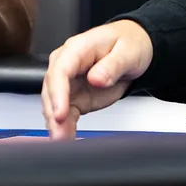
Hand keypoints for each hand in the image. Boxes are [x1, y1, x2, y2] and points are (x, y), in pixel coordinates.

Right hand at [41, 20, 153, 140]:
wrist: (134, 48)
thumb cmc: (129, 44)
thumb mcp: (128, 51)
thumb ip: (113, 65)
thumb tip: (96, 78)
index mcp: (78, 49)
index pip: (60, 70)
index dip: (57, 93)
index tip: (60, 113)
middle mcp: (67, 65)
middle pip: (51, 90)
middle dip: (54, 115)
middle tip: (60, 136)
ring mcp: (68, 83)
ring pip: (54, 105)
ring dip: (56, 125)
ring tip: (63, 142)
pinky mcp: (74, 98)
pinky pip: (65, 115)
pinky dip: (65, 128)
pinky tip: (67, 140)